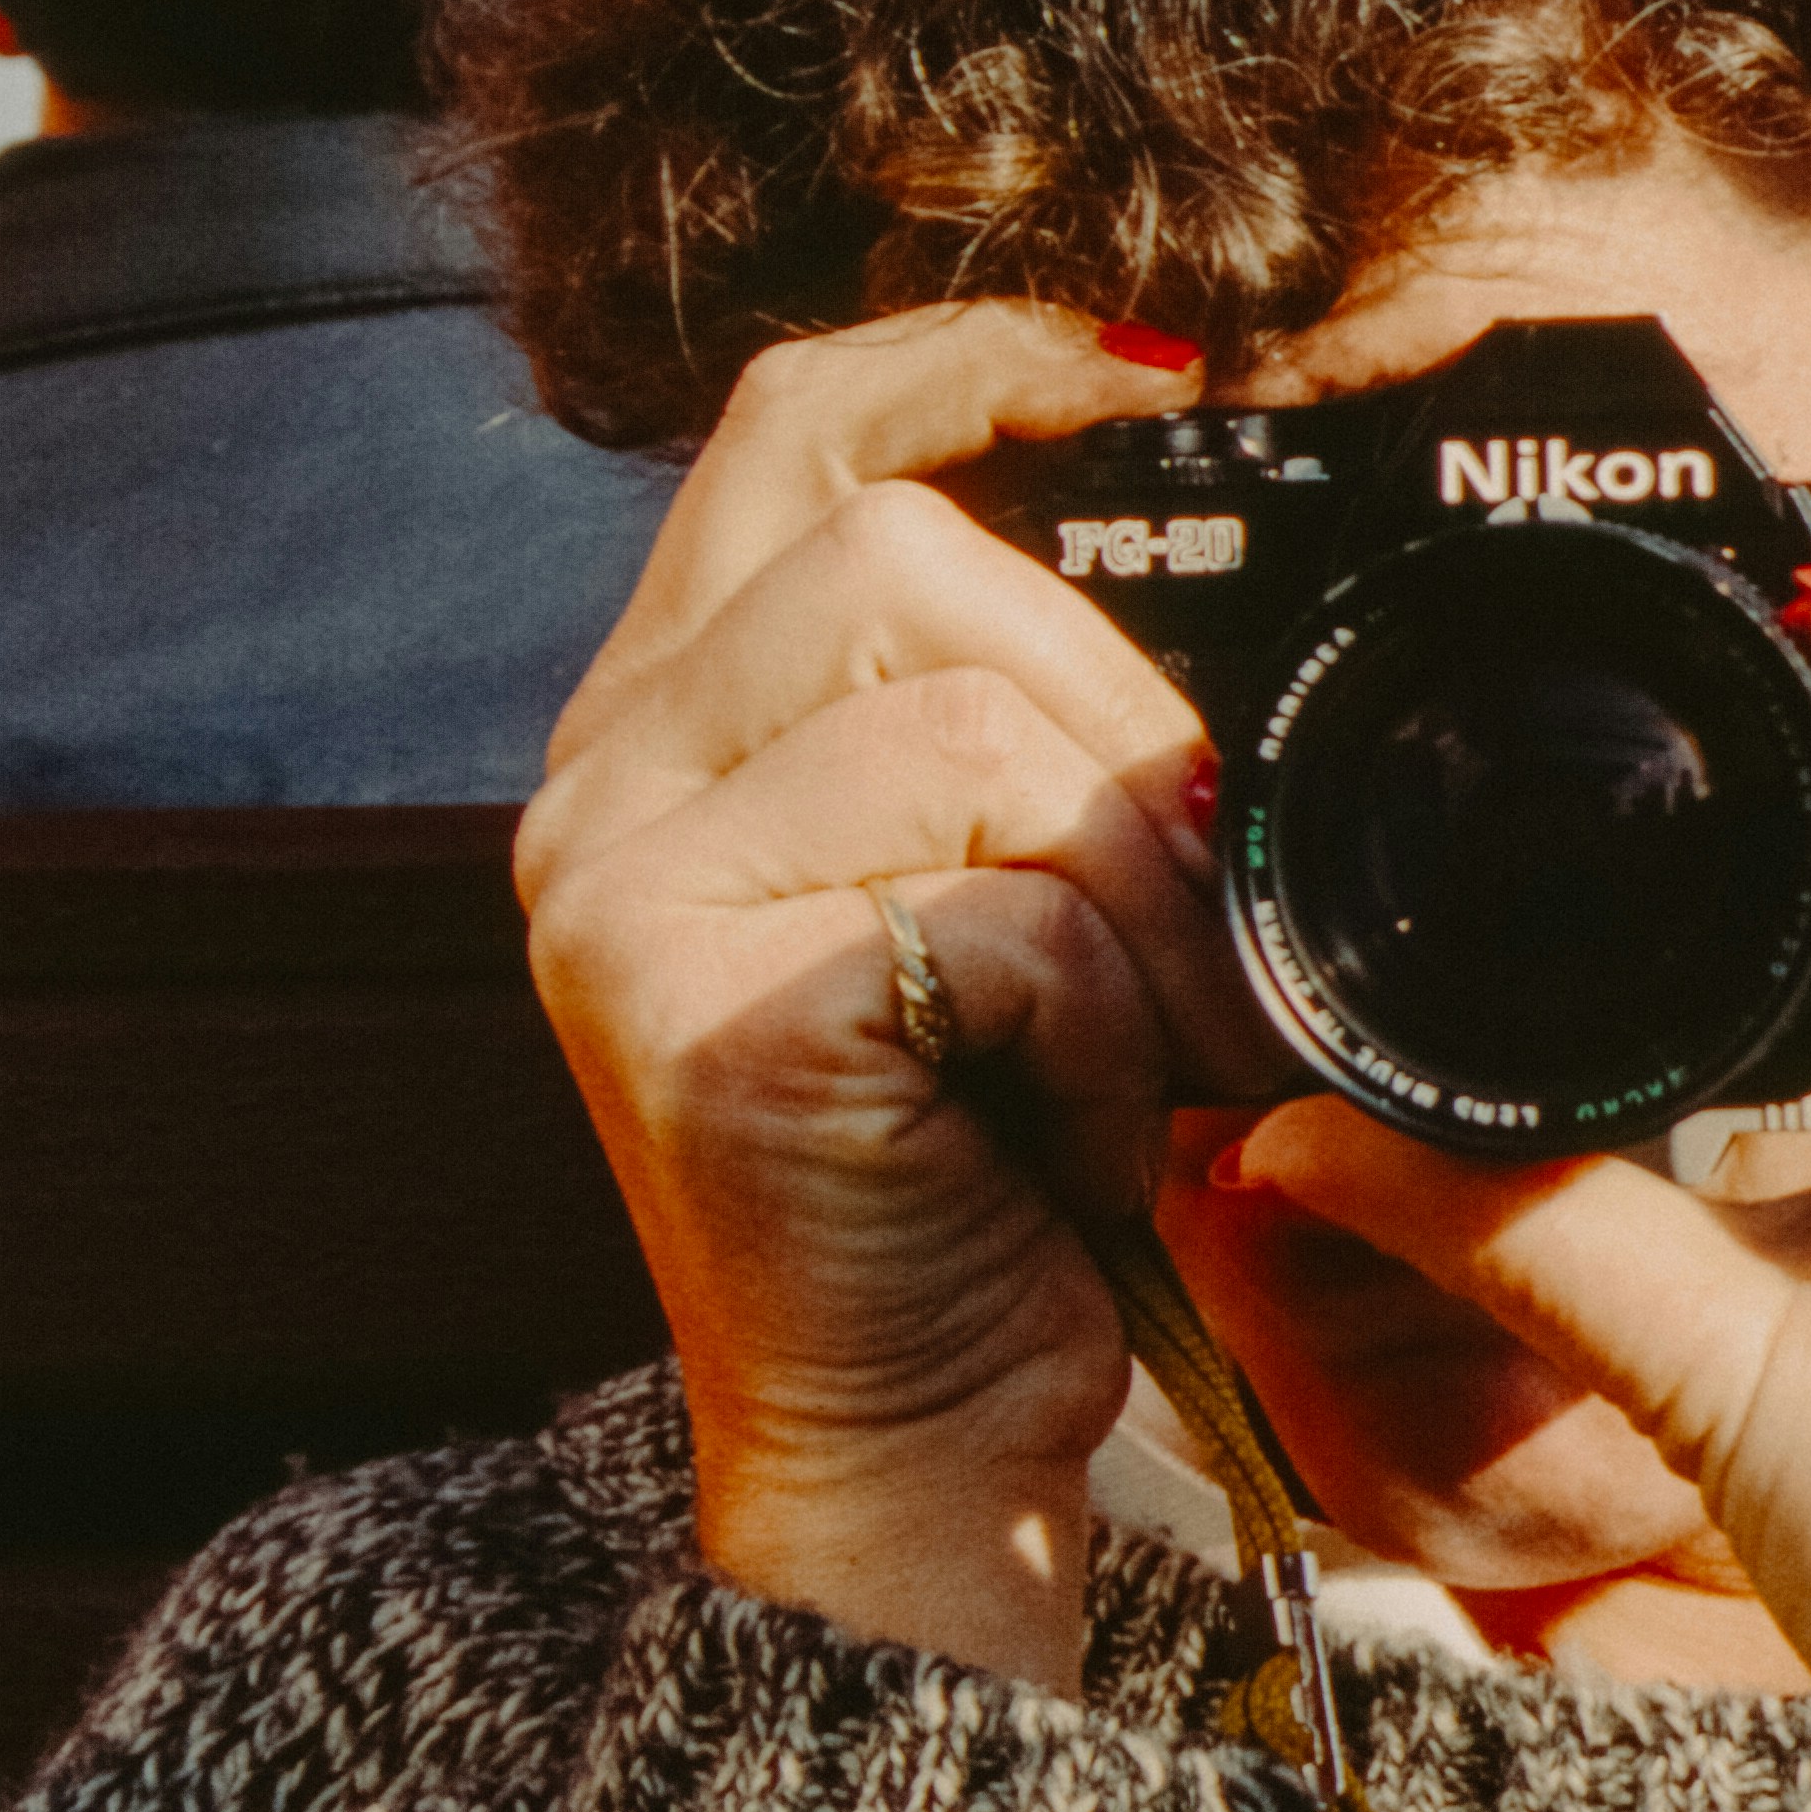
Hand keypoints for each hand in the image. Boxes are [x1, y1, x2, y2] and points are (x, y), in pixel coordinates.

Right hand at [511, 303, 1242, 1686]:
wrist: (924, 1455)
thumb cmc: (1003, 1177)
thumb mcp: (1020, 891)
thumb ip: (1030, 712)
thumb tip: (1204, 523)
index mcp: (675, 722)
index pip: (794, 427)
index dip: (975, 356)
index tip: (1161, 365)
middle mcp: (605, 784)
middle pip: (906, 550)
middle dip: (1111, 719)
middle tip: (1181, 925)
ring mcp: (624, 891)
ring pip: (967, 712)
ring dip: (1129, 891)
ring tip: (1136, 1052)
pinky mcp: (688, 1011)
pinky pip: (988, 908)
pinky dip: (1096, 1025)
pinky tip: (1068, 1135)